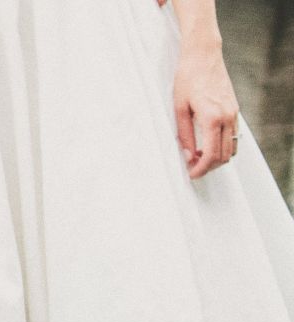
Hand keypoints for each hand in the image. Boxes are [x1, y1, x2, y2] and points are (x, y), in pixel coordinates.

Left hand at [158, 1, 240, 178]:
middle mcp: (227, 116)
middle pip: (225, 155)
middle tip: (193, 168)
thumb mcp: (179, 110)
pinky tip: (207, 145)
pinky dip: (223, 145)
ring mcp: (233, 112)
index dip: (201, 169)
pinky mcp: (234, 108)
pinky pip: (233, 135)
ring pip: (232, 146)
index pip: (212, 154)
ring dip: (217, 157)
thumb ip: (185, 136)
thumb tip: (188, 157)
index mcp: (213, 117)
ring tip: (198, 157)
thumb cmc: (187, 79)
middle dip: (209, 166)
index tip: (191, 174)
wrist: (202, 55)